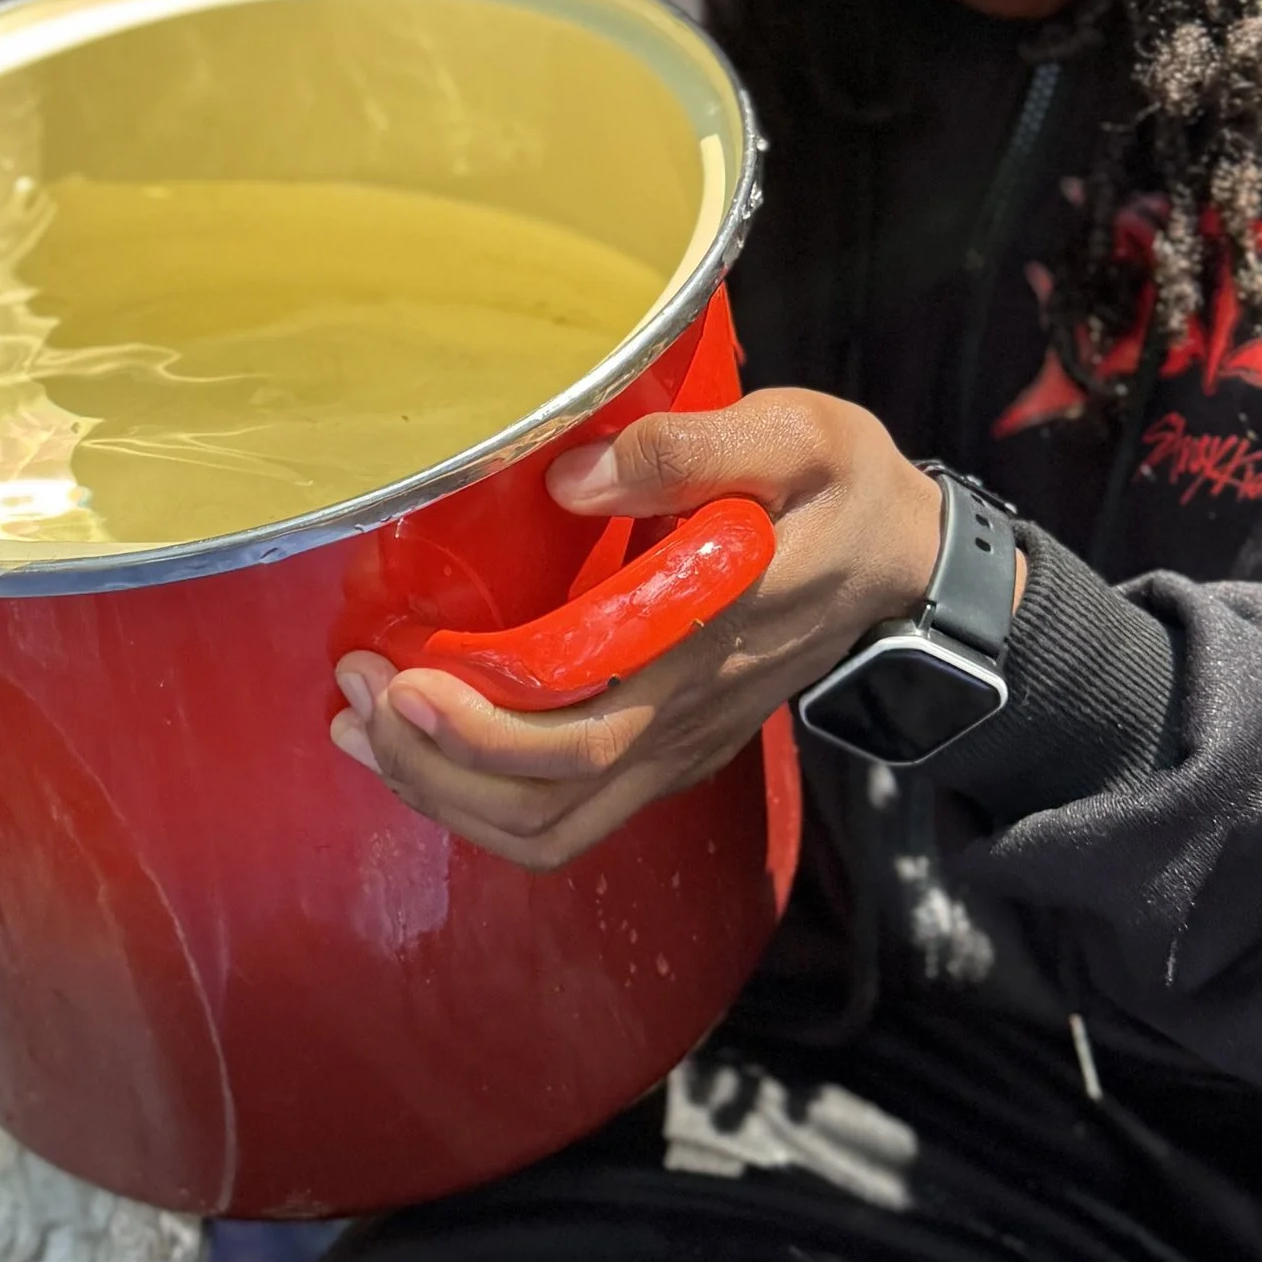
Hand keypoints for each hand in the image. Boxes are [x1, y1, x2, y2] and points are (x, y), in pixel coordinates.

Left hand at [328, 391, 955, 873]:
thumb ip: (686, 451)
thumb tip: (572, 478)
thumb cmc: (843, 486)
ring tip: (362, 729)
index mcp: (706, 645)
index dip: (478, 728)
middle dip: (431, 764)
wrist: (909, 558)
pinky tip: (423, 742)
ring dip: (447, 795)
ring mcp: (679, 746)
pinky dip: (481, 798)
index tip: (393, 675)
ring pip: (551, 827)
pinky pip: (568, 814)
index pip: (582, 732)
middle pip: (546, 799)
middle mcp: (686, 719)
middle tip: (352, 692)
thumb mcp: (792, 435)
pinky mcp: (669, 750)